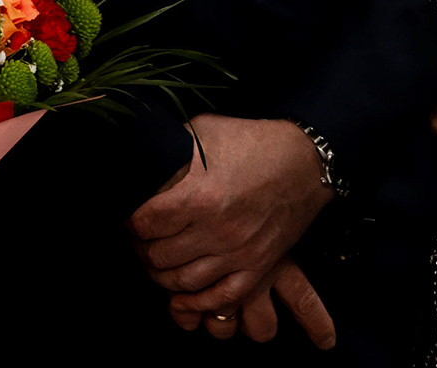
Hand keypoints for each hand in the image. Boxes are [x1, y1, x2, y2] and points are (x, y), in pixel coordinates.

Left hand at [127, 115, 333, 331]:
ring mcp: (240, 253)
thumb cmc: (252, 142)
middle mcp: (219, 231)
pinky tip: (181, 296)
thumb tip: (141, 161)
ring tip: (154, 263)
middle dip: (141, 249)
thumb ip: (169, 150)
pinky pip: (223, 297)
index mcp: (200, 197)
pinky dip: (197, 302)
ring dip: (162, 276)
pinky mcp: (259, 266)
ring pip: (185, 281)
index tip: (130, 217)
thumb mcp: (203, 133)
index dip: (131, 221)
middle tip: (138, 240)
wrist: (306, 161)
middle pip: (160, 255)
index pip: (146, 223)